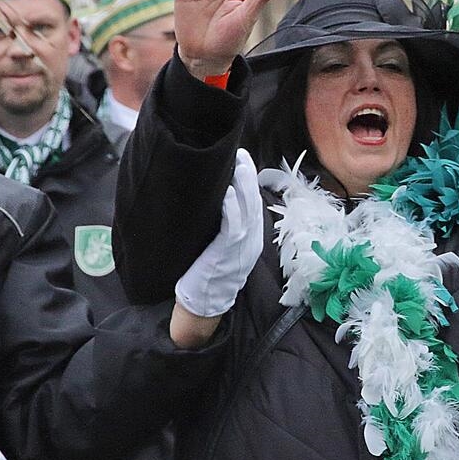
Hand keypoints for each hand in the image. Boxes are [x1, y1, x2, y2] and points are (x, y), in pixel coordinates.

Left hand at [174, 150, 263, 326]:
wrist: (203, 305)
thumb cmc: (207, 277)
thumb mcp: (223, 250)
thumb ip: (225, 230)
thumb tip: (216, 204)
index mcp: (251, 239)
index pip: (255, 204)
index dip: (251, 181)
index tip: (243, 160)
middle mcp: (251, 241)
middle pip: (255, 202)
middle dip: (249, 176)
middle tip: (241, 154)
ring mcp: (242, 247)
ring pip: (248, 210)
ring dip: (243, 186)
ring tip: (238, 164)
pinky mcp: (227, 253)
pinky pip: (233, 226)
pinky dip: (232, 208)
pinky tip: (227, 192)